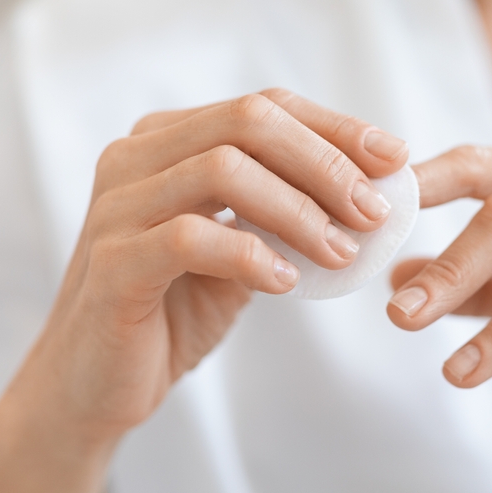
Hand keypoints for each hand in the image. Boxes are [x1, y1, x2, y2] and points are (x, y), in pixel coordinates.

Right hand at [0, 89, 407, 492]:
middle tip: (376, 211)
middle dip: (326, 163)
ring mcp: (115, 207)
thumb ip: (283, 215)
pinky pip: (189, 238)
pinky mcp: (111, 263)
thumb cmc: (173, 310)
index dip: (335, 127)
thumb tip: (371, 195)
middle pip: (247, 121)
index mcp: (166, 142)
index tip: (395, 158)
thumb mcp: (239, 250)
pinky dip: (250, 254)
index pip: (262, 107)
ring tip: (344, 253)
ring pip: (221, 170)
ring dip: (299, 210)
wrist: (96, 385)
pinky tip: (287, 282)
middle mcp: (134, 158)